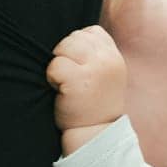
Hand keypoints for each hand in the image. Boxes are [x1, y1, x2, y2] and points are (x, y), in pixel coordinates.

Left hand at [47, 25, 126, 141]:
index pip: (91, 32)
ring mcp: (94, 70)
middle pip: (74, 38)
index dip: (77, 47)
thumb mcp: (104, 75)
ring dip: (58, 65)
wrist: (93, 135)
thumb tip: (74, 36)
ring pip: (63, 48)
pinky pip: (54, 66)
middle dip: (65, 55)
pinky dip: (51, 78)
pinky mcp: (78, 81)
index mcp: (114, 57)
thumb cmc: (93, 105)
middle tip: (70, 79)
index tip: (79, 68)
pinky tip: (61, 92)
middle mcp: (108, 61)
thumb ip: (96, 54)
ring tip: (67, 85)